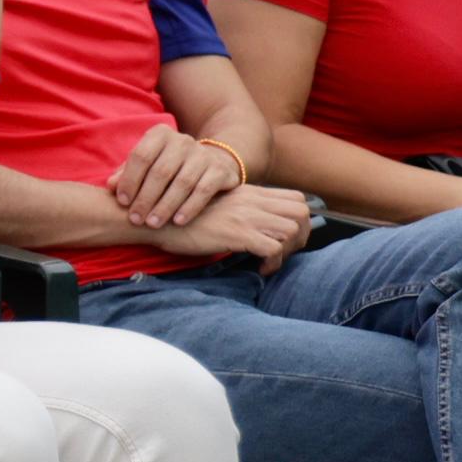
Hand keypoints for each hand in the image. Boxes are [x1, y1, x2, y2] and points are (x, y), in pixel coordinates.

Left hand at [103, 123, 240, 231]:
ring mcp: (203, 154)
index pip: (141, 156)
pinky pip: (204, 191)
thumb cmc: (168, 166)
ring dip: (165, 206)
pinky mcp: (220, 170)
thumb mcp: (146, 166)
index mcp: (160, 134)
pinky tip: (177, 222)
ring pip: (182, 183)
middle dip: (146, 198)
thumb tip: (110, 186)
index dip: (129, 180)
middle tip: (136, 219)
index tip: (122, 202)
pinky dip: (189, 207)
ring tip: (153, 224)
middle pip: (160, 171)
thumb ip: (127, 174)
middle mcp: (183, 141)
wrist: (212, 163)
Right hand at [160, 182, 308, 273]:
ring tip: (272, 260)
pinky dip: (273, 263)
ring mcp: (245, 216)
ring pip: (293, 229)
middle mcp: (252, 201)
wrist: (158, 219)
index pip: (296, 198)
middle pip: (302, 212)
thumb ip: (241, 208)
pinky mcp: (237, 234)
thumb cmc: (184, 217)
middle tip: (285, 250)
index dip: (299, 219)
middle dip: (302, 235)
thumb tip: (260, 224)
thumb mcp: (219, 205)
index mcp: (249, 192)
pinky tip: (260, 268)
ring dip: (289, 250)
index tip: (286, 236)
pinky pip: (273, 249)